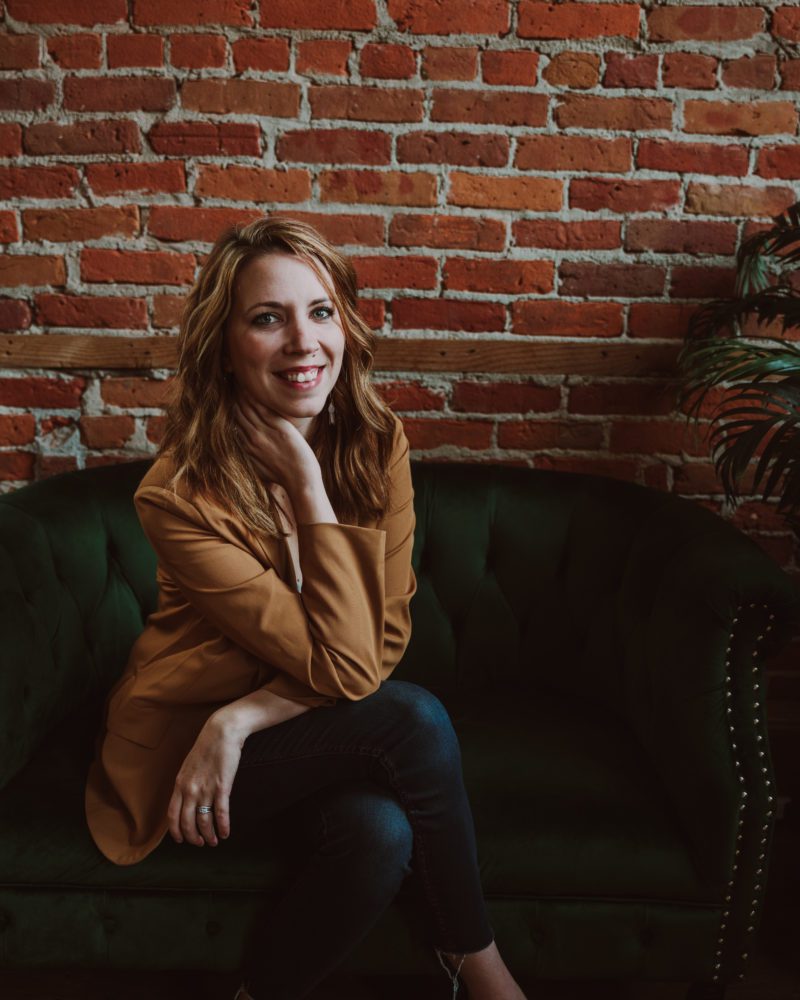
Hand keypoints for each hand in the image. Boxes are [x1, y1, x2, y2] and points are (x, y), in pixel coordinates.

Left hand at [167, 717, 242, 846]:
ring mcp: (205, 789)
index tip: (182, 839)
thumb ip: (186, 783)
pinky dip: (223, 826)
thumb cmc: (207, 747)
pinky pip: (221, 813)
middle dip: (194, 838)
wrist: (222, 732)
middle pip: (187, 823)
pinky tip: (226, 833)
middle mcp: (190, 789)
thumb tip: (186, 799)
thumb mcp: (189, 766)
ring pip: (203, 821)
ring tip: (214, 841)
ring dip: (208, 835)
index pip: (172, 816)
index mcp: (180, 784)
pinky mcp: (222, 787)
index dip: (177, 831)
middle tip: (201, 843)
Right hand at [233, 388, 320, 493]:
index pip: (232, 422)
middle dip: (232, 394)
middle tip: (230, 378)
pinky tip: (253, 384)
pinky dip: (256, 395)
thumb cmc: (283, 477)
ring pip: (247, 406)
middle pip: (236, 411)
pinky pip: (263, 408)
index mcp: (245, 447)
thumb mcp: (260, 469)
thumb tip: (246, 450)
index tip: (226, 393)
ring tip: (239, 376)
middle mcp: (250, 438)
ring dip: (241, 390)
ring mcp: (263, 433)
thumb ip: (251, 457)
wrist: (300, 480)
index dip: (228, 406)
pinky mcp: (278, 428)